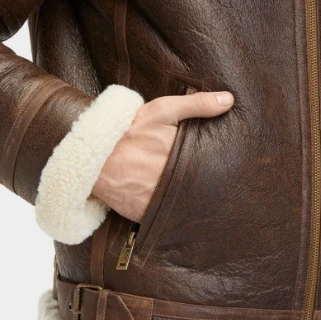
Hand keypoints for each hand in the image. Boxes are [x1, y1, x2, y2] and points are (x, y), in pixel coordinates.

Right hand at [90, 90, 233, 221]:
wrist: (92, 155)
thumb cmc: (128, 130)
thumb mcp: (162, 110)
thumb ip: (197, 104)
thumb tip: (228, 101)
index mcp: (180, 157)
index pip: (210, 168)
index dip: (219, 169)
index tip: (227, 169)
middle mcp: (171, 181)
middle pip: (198, 188)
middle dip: (205, 187)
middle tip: (219, 187)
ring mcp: (157, 200)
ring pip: (184, 205)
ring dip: (189, 202)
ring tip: (197, 199)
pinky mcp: (143, 214)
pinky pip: (164, 218)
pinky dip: (169, 214)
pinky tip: (175, 208)